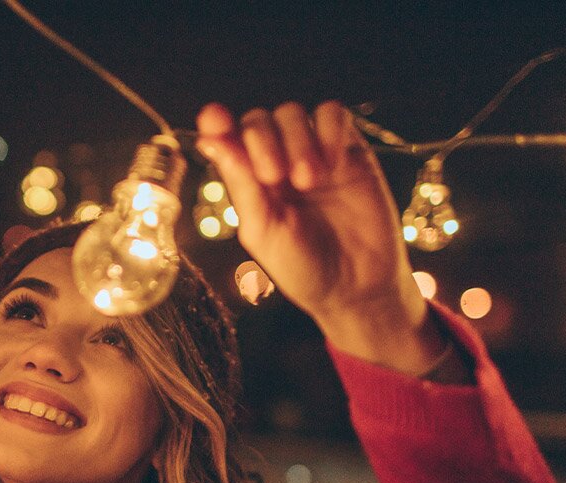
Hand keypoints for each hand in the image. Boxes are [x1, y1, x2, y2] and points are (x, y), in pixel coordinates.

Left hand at [196, 101, 444, 374]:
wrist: (355, 286)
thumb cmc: (301, 266)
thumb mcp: (263, 229)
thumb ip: (241, 182)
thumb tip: (210, 139)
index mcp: (248, 182)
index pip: (227, 138)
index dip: (218, 124)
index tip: (213, 119)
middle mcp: (276, 162)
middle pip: (259, 120)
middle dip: (263, 141)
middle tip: (276, 178)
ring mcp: (312, 153)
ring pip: (293, 113)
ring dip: (297, 140)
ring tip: (309, 181)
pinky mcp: (348, 150)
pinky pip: (333, 114)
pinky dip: (329, 131)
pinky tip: (333, 166)